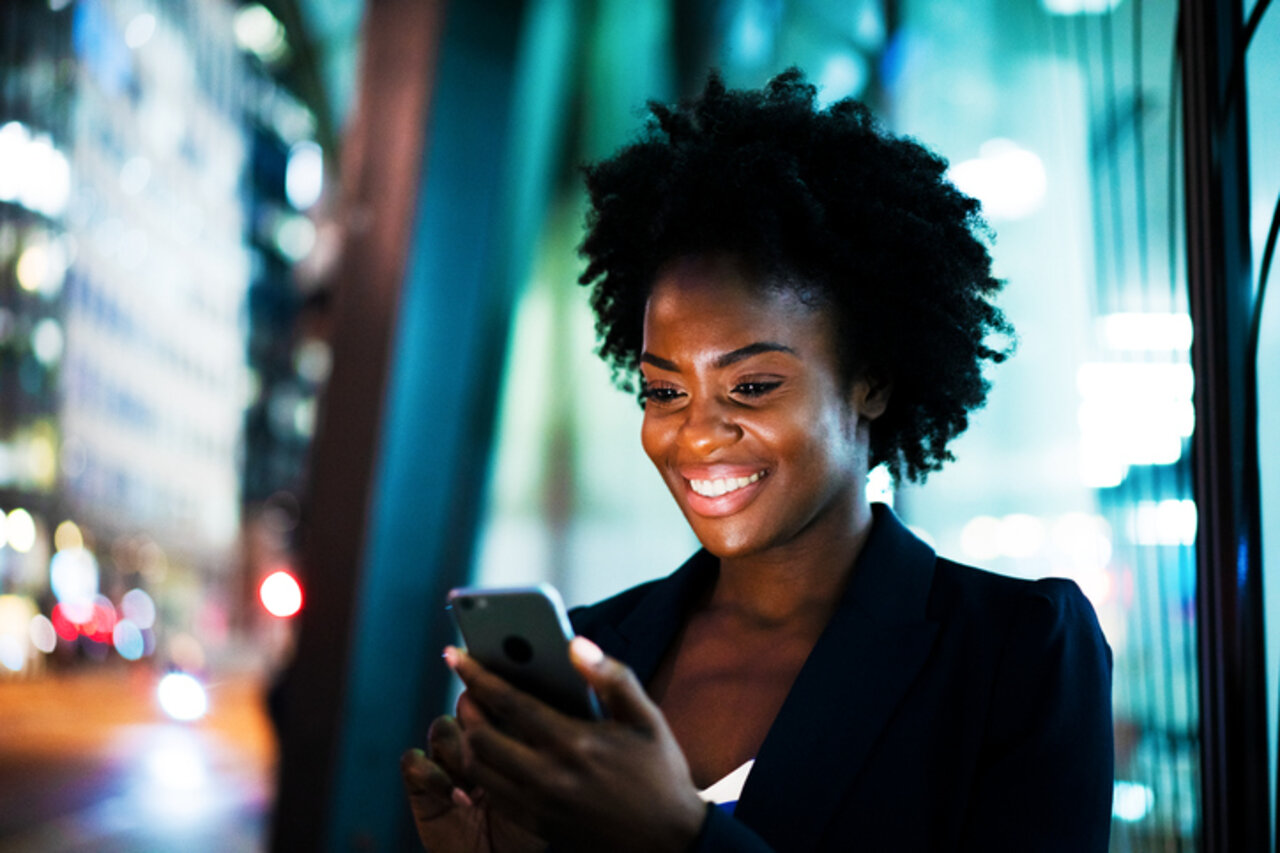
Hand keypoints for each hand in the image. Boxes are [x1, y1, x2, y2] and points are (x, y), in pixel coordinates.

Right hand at [401, 711, 546, 851]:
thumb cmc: (528, 830)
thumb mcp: (546, 788)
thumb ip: (543, 751)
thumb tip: (549, 716)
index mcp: (504, 735)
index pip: (498, 699)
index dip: (498, 695)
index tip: (510, 704)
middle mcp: (472, 742)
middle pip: (467, 705)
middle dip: (479, 724)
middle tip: (494, 750)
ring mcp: (446, 761)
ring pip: (442, 728)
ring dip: (458, 753)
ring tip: (477, 784)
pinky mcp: (420, 784)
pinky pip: (414, 761)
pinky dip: (434, 777)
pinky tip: (457, 799)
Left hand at [448, 638, 706, 852]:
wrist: (669, 842)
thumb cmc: (659, 773)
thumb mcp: (647, 718)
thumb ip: (612, 677)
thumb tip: (576, 644)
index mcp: (575, 743)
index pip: (509, 703)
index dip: (477, 675)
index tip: (456, 655)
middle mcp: (550, 777)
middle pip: (481, 738)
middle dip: (467, 707)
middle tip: (469, 689)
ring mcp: (541, 806)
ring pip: (479, 770)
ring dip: (469, 740)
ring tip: (476, 719)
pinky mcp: (539, 826)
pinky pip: (493, 795)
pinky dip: (482, 770)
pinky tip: (492, 753)